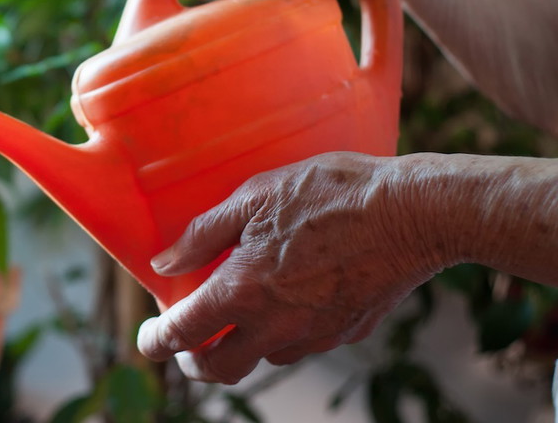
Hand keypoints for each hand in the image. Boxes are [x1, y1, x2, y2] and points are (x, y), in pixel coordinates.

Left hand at [136, 152, 442, 383]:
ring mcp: (316, 334)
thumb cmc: (331, 192)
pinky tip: (287, 300)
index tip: (147, 339)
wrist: (414, 212)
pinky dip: (282, 334)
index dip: (156, 342)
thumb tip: (164, 262)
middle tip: (186, 339)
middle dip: (194, 361)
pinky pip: (303, 345)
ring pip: (263, 359)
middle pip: (220, 368)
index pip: (184, 334)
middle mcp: (277, 325)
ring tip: (237, 311)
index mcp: (244, 291)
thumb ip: (204, 234)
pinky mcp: (348, 333)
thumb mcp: (255, 196)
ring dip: (241, 345)